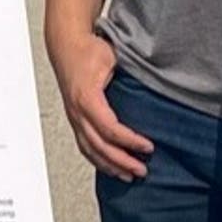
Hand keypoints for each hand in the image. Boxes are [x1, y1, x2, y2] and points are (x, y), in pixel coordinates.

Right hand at [51, 34, 152, 181]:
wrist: (65, 46)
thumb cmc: (88, 50)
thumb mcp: (111, 58)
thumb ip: (130, 73)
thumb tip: (156, 82)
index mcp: (87, 97)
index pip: (109, 128)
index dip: (130, 141)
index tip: (148, 147)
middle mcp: (77, 111)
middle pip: (99, 146)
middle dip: (122, 161)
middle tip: (142, 170)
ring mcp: (74, 117)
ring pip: (90, 150)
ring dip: (110, 165)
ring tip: (129, 175)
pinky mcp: (74, 119)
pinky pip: (84, 145)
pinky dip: (98, 160)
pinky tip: (110, 167)